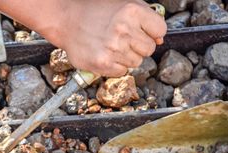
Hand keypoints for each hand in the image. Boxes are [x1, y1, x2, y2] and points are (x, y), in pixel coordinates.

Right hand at [46, 0, 166, 76]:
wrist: (67, 21)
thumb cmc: (95, 11)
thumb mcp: (123, 4)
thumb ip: (146, 18)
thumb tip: (159, 39)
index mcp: (132, 11)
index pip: (160, 30)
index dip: (152, 32)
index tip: (143, 32)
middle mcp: (124, 30)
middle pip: (149, 49)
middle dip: (139, 45)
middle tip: (123, 39)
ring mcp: (114, 48)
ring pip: (136, 62)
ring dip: (126, 56)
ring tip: (112, 45)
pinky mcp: (103, 64)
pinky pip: (122, 71)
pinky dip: (115, 66)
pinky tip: (105, 54)